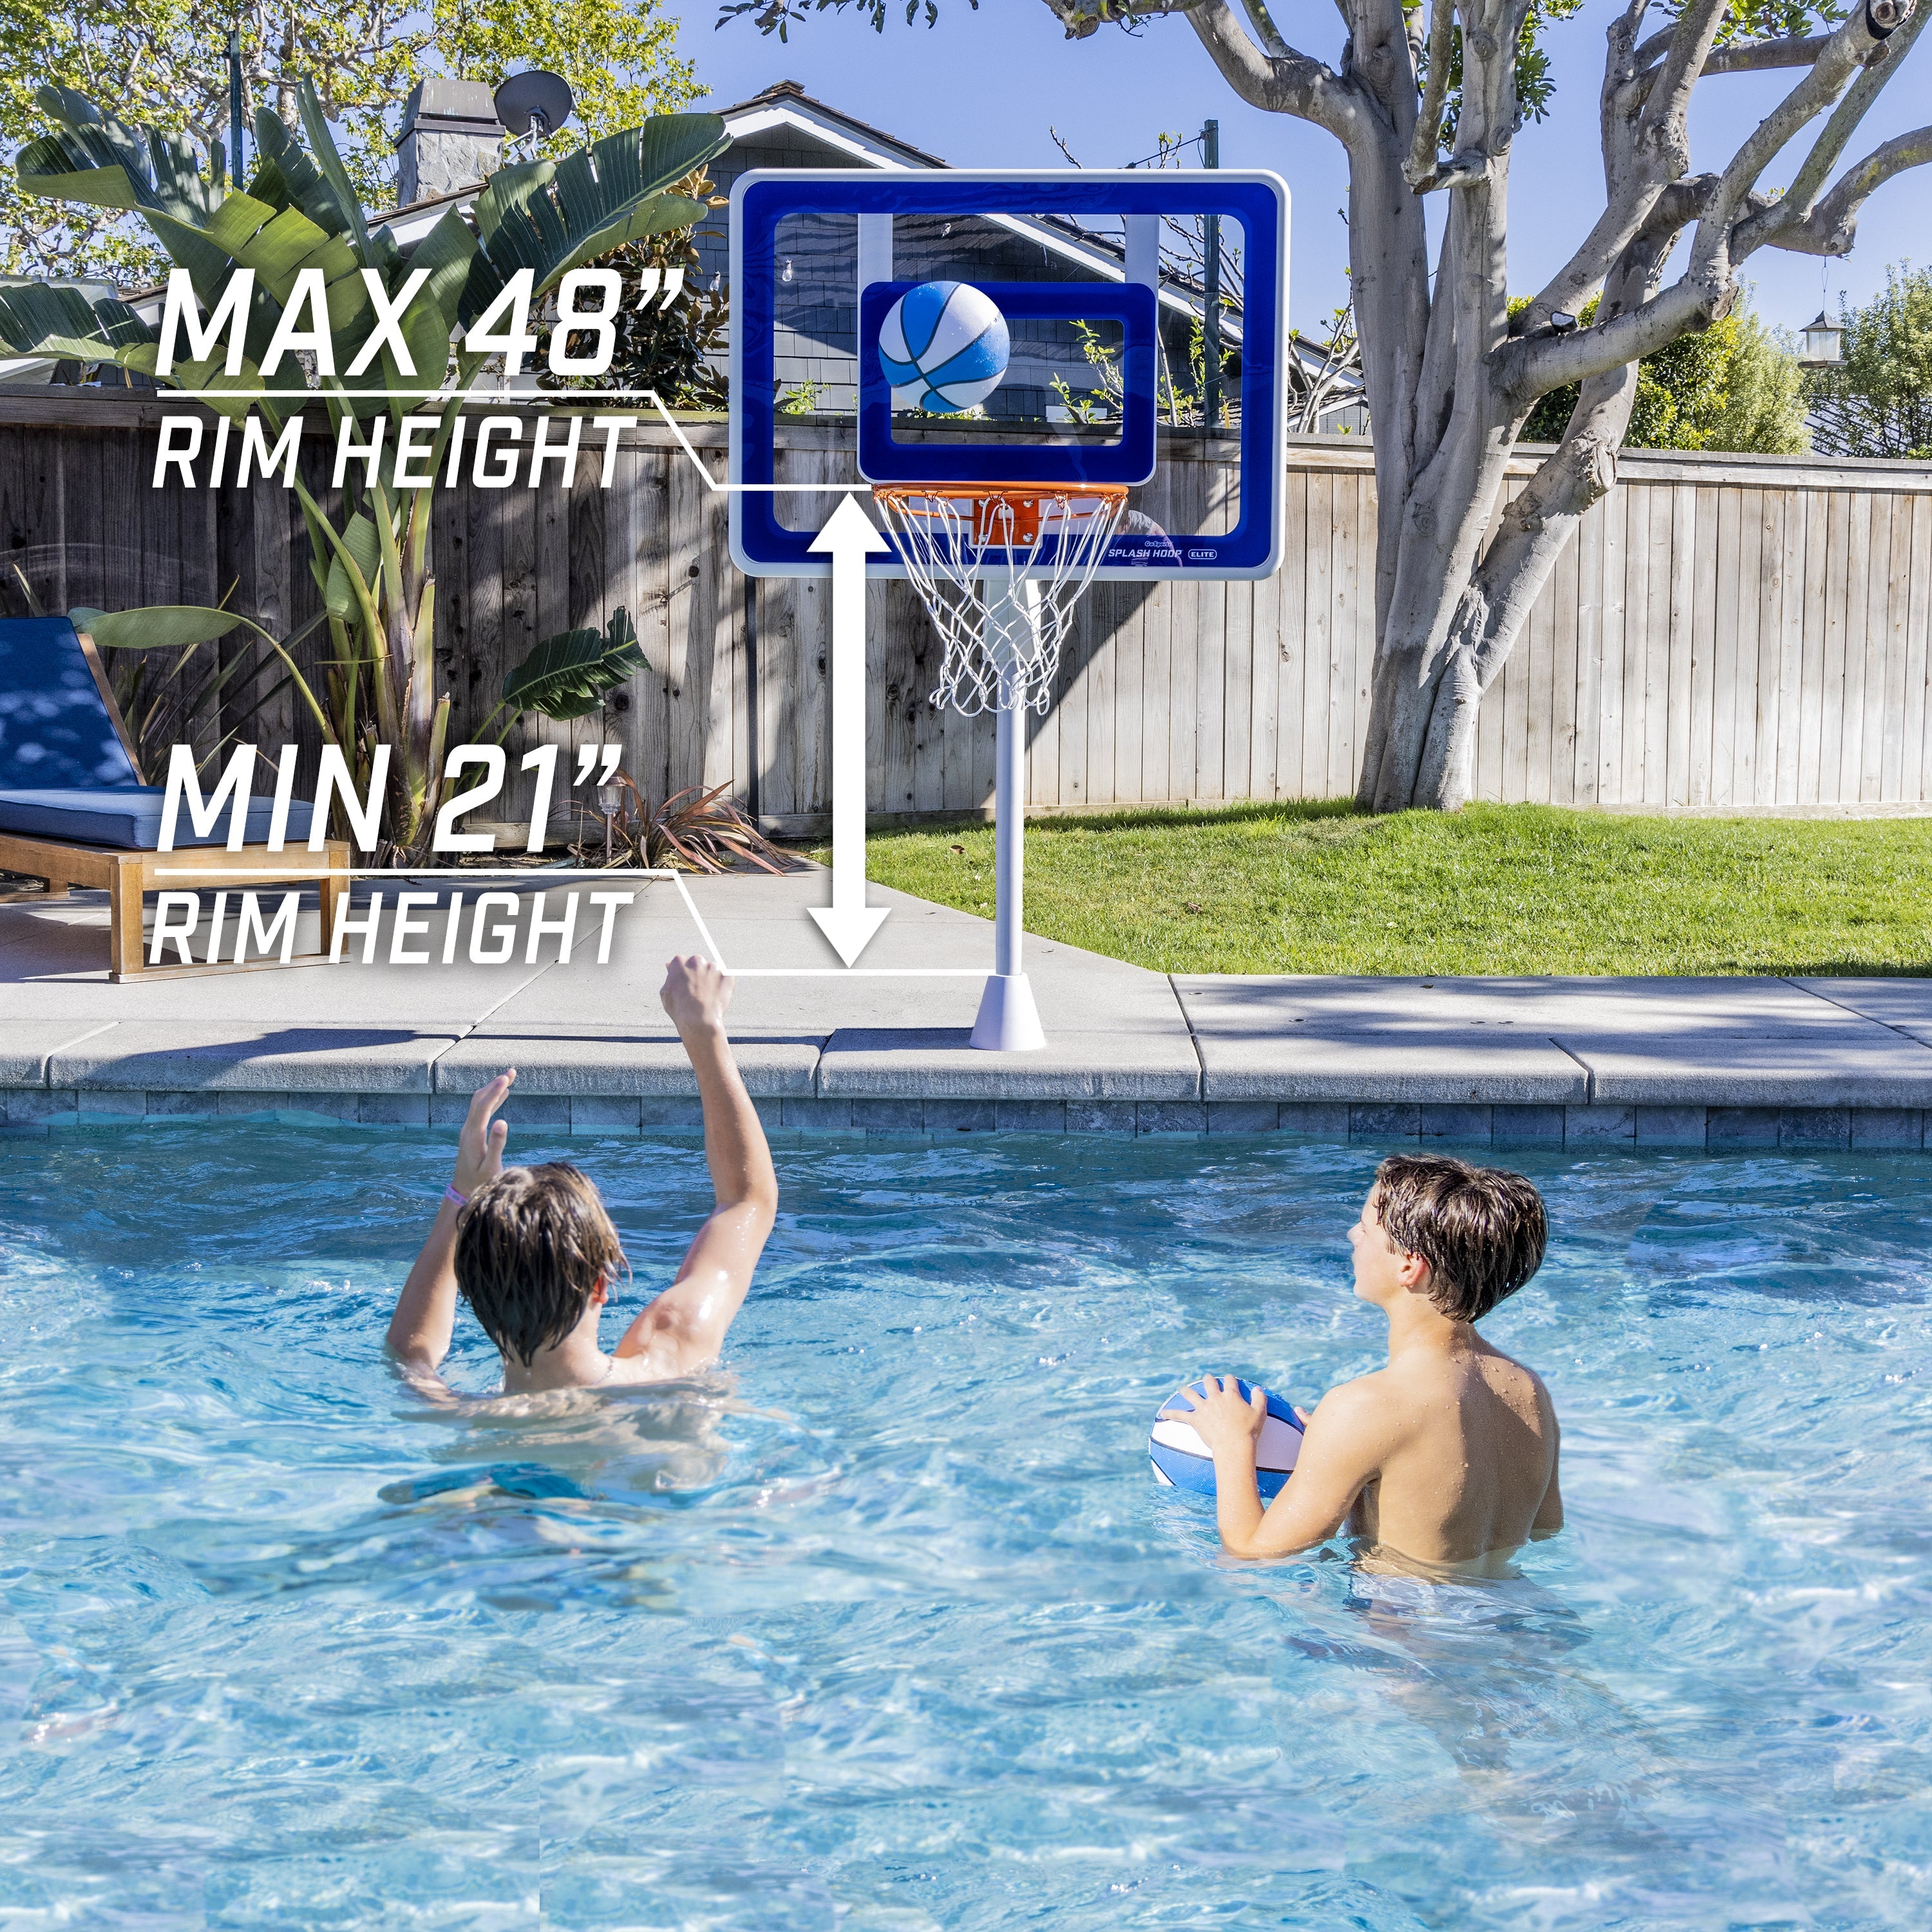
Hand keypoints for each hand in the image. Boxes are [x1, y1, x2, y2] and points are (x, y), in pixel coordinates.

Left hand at [453, 1069, 515, 1197]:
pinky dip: (492, 1099)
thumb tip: (503, 1121)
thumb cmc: (480, 1182)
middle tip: (512, 1072)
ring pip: (478, 1103)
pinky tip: (503, 1095)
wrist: (462, 1190)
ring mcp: (468, 1130)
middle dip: (494, 1084)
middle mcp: (468, 1129)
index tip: (506, 1078)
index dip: (495, 1091)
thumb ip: (496, 1144)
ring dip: (492, 1089)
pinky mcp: (471, 1133)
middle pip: (479, 1100)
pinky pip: (480, 1110)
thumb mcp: (491, 1167)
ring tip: (509, 1077)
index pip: (483, 1107)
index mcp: (473, 1136)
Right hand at [660, 954, 732, 1036]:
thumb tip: (669, 966)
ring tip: (706, 997)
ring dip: (710, 980)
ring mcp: (713, 967)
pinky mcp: (727, 975)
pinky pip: (725, 979)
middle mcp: (696, 961)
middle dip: (697, 974)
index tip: (685, 985)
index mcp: (679, 962)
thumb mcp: (666, 993)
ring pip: (712, 971)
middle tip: (697, 991)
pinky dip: (722, 986)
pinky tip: (716, 998)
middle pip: (697, 963)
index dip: (683, 975)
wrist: (699, 1020)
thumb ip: (669, 977)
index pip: (681, 963)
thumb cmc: (679, 1009)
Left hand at [1162, 1375, 1265, 1457]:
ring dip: (1186, 1390)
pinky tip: (1163, 1413)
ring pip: (1191, 1394)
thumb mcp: (1260, 1413)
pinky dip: (1171, 1413)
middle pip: (1209, 1382)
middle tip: (1207, 1379)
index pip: (1229, 1381)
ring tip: (1182, 1388)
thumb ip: (1260, 1399)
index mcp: (1231, 1395)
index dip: (1229, 1378)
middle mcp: (1215, 1398)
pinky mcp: (1195, 1419)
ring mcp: (1204, 1408)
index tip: (1229, 1378)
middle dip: (1208, 1379)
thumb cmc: (1249, 1431)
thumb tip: (1258, 1389)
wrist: (1234, 1445)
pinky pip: (1180, 1415)